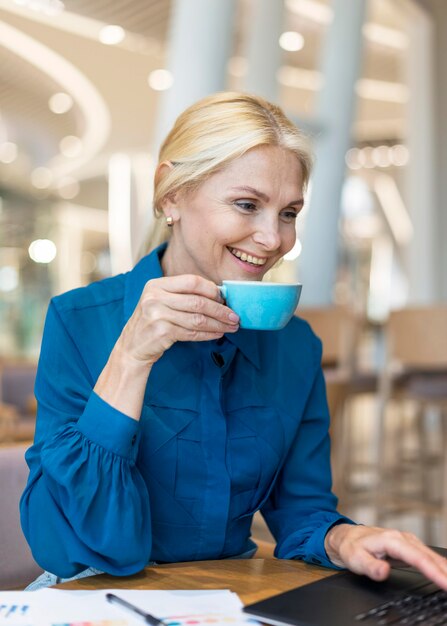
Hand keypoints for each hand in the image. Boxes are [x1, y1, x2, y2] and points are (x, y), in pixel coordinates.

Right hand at [117, 274, 238, 365]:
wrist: (132, 346)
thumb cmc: (153, 322)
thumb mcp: (161, 301)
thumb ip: (183, 295)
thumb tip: (220, 295)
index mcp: (157, 284)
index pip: (192, 281)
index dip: (212, 290)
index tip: (225, 299)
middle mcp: (155, 297)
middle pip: (198, 301)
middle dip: (221, 310)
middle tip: (235, 316)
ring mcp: (157, 315)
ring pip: (198, 319)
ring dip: (218, 323)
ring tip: (231, 326)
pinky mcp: (161, 332)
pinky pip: (192, 333)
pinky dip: (209, 334)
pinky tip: (218, 333)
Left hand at [324, 524, 446, 590]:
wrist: (347, 537)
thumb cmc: (351, 547)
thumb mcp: (355, 558)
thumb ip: (370, 566)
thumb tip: (384, 571)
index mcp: (391, 540)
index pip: (417, 557)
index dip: (433, 571)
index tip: (445, 583)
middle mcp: (402, 538)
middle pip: (428, 556)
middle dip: (444, 571)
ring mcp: (406, 541)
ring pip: (430, 555)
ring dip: (443, 568)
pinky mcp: (408, 546)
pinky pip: (426, 556)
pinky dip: (438, 564)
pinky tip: (444, 572)